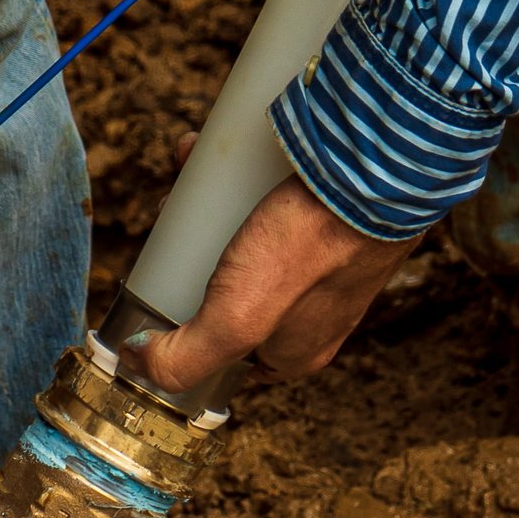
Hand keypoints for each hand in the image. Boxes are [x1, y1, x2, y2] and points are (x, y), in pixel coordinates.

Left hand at [121, 136, 417, 393]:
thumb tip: (141, 363)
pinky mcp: (330, 215)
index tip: (158, 291)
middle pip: (231, 289)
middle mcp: (313, 312)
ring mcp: (324, 261)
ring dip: (210, 210)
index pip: (226, 354)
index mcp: (296, 352)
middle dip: (193, 253)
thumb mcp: (235, 319)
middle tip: (170, 219)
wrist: (377, 175)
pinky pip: (271, 202)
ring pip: (248, 240)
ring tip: (187, 179)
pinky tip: (213, 154)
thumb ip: (187, 356)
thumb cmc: (313, 249)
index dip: (187, 327)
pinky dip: (240, 180)